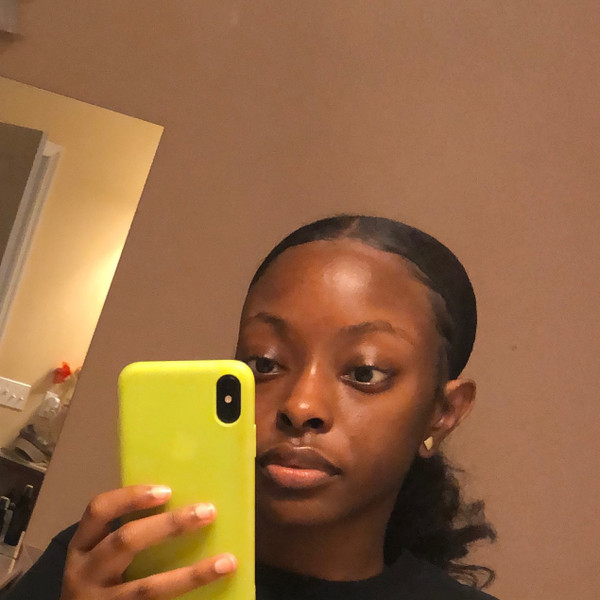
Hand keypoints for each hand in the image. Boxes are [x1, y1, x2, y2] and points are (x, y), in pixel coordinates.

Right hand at [60, 485, 235, 599]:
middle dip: (170, 526)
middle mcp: (85, 574)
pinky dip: (185, 598)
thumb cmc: (100, 579)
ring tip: (226, 562)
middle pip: (125, 542)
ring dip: (191, 575)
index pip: (99, 511)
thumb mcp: (101, 555)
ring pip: (148, 589)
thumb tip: (187, 506)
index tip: (167, 490)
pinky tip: (213, 590)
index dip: (131, 497)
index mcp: (82, 546)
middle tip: (208, 512)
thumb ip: (129, 533)